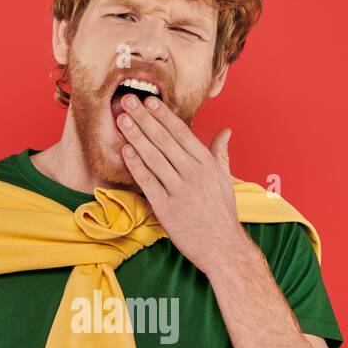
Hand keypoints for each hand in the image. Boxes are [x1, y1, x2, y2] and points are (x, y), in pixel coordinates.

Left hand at [114, 92, 247, 274]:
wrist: (222, 247)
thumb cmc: (222, 214)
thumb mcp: (226, 180)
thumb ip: (221, 153)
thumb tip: (225, 131)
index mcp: (207, 164)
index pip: (182, 133)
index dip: (164, 116)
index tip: (150, 100)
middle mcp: (194, 174)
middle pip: (165, 141)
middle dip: (144, 119)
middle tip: (127, 100)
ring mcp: (180, 191)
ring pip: (154, 158)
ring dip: (136, 136)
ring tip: (121, 119)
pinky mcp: (167, 209)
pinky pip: (148, 182)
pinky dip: (136, 166)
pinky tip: (126, 151)